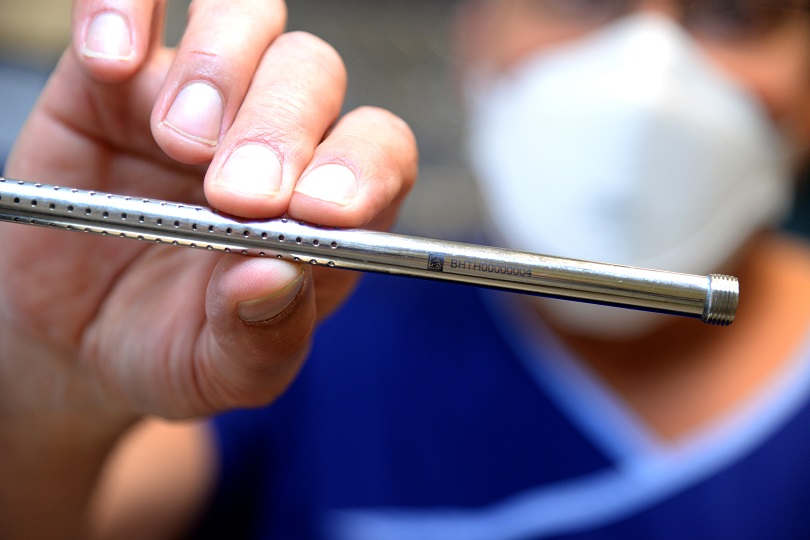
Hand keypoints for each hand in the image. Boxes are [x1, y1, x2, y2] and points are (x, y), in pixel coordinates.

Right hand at [0, 0, 416, 423]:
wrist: (76, 336)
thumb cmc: (170, 345)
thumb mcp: (217, 369)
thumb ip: (259, 337)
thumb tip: (278, 278)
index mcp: (323, 208)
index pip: (377, 154)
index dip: (361, 167)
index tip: (318, 209)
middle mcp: (277, 137)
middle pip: (313, 76)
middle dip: (281, 126)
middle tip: (234, 194)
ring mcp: (202, 96)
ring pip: (249, 18)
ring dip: (219, 68)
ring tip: (177, 140)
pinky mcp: (120, 77)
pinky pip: (136, 2)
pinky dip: (124, 11)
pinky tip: (110, 64)